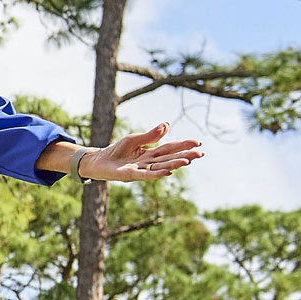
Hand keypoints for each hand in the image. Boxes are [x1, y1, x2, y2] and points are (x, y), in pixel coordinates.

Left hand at [81, 122, 204, 181]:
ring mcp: (141, 169)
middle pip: (170, 158)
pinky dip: (157, 173)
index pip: (170, 148)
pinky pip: (146, 175)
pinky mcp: (132, 175)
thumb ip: (150, 135)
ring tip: (188, 160)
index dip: (183, 145)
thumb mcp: (134, 139)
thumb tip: (167, 124)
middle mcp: (149, 162)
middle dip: (185, 156)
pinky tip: (168, 172)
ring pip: (161, 166)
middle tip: (201, 153)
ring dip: (175, 164)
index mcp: (151, 152)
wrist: (99, 161)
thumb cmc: (117, 151)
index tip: (198, 142)